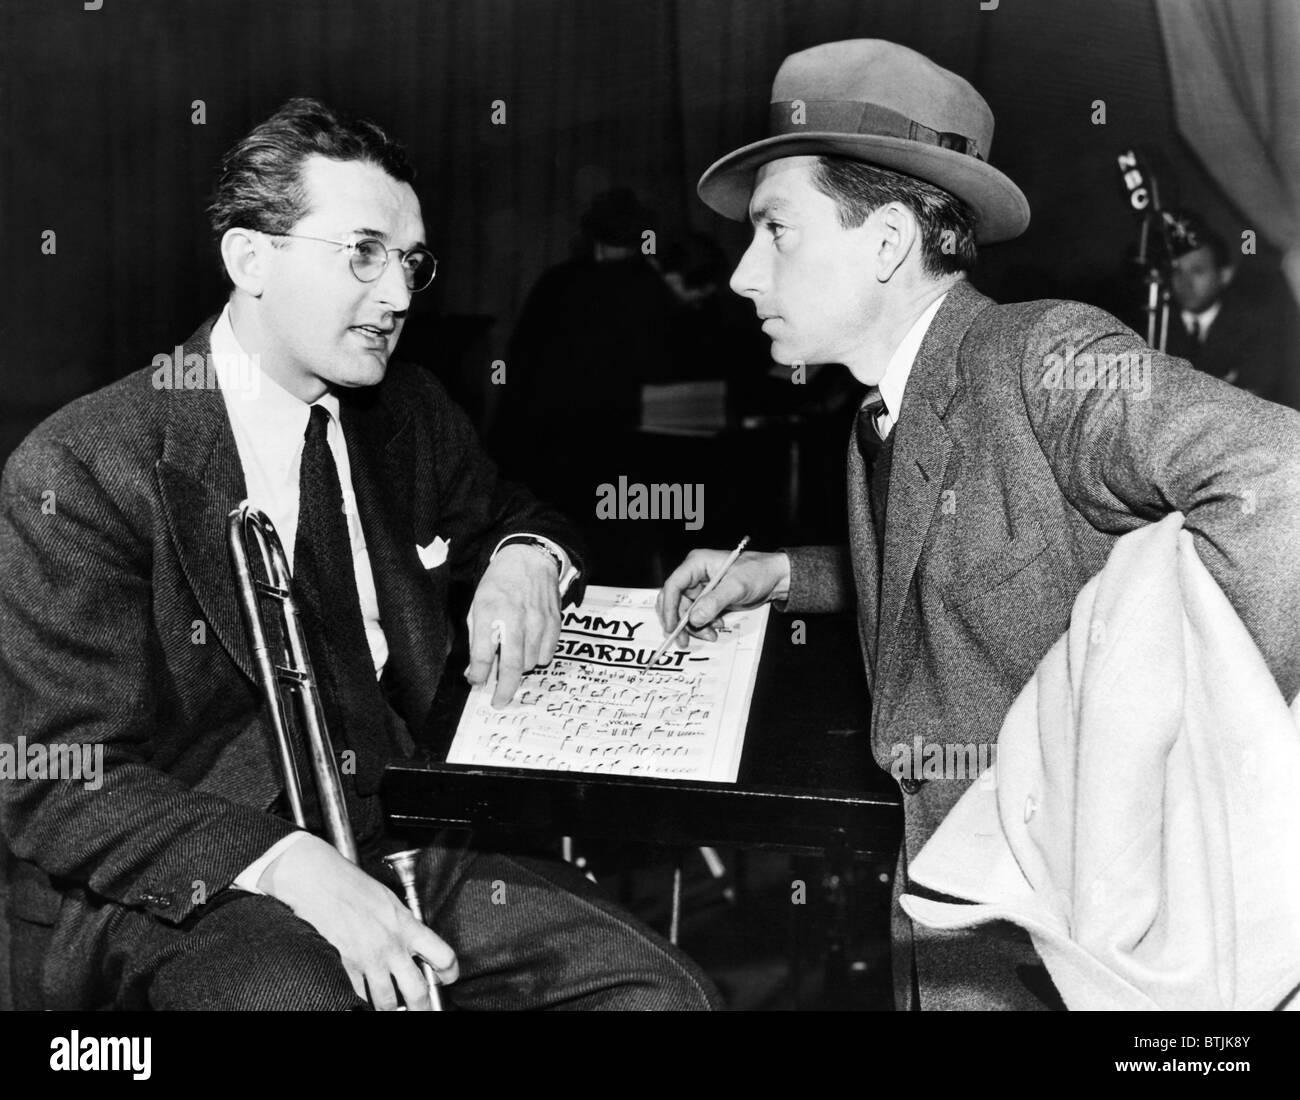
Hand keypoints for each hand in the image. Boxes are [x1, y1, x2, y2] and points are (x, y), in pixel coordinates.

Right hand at [258, 834, 455, 1010]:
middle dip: (422, 1006)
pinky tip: (361, 999)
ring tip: (389, 1006)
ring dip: (389, 1007)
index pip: (442, 955)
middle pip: (418, 991)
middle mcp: (391, 946)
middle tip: (421, 1008)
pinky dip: (360, 1001)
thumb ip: (402, 924)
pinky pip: (357, 997)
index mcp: (406, 926)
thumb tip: (410, 942)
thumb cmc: (352, 885)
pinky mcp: (345, 969)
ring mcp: (368, 961)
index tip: (448, 978)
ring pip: (387, 1002)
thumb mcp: (388, 900)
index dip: (450, 971)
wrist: (320, 882)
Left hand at [464, 544, 561, 706]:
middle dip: (503, 689)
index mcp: (489, 612)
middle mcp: (515, 618)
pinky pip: (546, 654)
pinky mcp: (554, 623)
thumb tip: (473, 672)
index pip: (482, 655)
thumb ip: (475, 639)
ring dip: (520, 668)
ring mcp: (538, 621)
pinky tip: (529, 647)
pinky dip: (536, 657)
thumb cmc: (499, 584)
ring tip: (513, 657)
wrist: (530, 559)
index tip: (476, 682)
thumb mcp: (477, 605)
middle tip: (498, 701)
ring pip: (530, 663)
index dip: (477, 675)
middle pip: (511, 666)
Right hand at [656, 549, 790, 644]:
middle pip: (675, 600)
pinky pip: (697, 614)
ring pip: (685, 611)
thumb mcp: (737, 587)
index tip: (673, 627)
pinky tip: (717, 626)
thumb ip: (714, 602)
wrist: (775, 578)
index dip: (669, 607)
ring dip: (694, 626)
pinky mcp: (708, 598)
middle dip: (680, 621)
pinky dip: (703, 624)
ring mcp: (700, 587)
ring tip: (710, 634)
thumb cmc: (758, 573)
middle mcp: (695, 574)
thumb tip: (694, 618)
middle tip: (684, 640)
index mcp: (697, 563)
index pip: (673, 585)